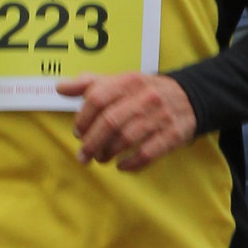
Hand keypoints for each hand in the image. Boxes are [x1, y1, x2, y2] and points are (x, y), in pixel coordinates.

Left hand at [58, 71, 196, 170]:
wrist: (188, 97)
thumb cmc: (143, 92)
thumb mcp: (119, 81)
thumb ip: (89, 84)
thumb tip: (60, 87)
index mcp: (128, 81)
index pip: (97, 98)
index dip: (83, 118)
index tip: (77, 132)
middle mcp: (145, 97)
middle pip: (110, 121)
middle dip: (91, 142)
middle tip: (83, 155)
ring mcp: (160, 116)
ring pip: (127, 138)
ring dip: (108, 153)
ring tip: (101, 159)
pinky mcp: (173, 135)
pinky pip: (148, 153)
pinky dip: (131, 163)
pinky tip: (122, 166)